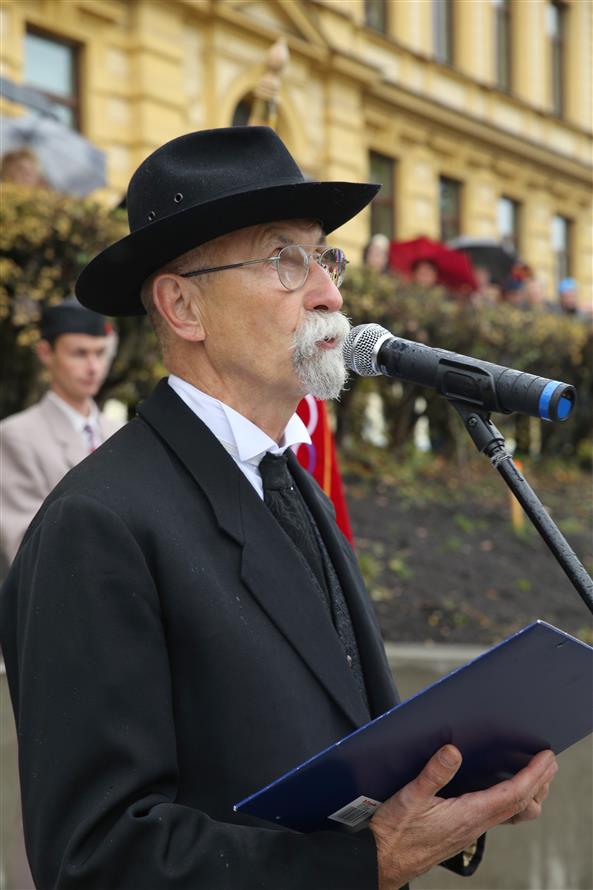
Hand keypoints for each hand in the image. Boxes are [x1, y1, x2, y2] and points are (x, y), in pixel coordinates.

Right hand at [369, 744, 557, 889]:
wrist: (383, 861)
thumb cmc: (394, 833)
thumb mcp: (409, 797)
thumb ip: (433, 774)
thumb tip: (453, 751)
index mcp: (467, 815)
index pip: (512, 794)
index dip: (533, 775)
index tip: (546, 759)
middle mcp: (475, 825)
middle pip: (521, 806)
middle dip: (539, 783)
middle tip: (549, 762)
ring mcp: (470, 830)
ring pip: (512, 814)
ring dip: (528, 794)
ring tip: (534, 775)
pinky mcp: (463, 831)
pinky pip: (498, 816)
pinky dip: (511, 801)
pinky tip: (503, 791)